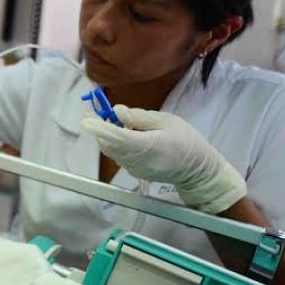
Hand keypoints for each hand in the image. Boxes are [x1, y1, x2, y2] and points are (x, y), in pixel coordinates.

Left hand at [81, 105, 245, 213]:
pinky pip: (119, 156)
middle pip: (110, 145)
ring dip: (106, 136)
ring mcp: (135, 169)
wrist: (198, 170)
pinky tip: (122, 134)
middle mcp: (138, 161)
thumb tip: (118, 112)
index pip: (118, 138)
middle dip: (99, 129)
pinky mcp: (134, 172)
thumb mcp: (167, 121)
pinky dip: (115, 144)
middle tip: (94, 113)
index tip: (86, 120)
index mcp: (149, 146)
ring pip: (112, 151)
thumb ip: (140, 117)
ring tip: (111, 121)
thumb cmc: (186, 141)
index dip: (100, 129)